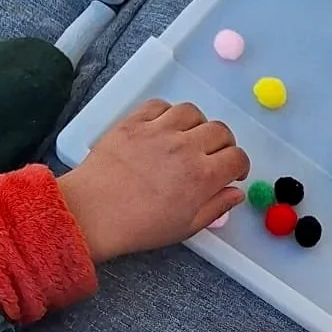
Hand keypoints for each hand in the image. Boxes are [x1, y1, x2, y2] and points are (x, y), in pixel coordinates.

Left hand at [58, 100, 248, 261]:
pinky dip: (168, 113)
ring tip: (189, 139)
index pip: (237, 158)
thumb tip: (235, 193)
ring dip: (198, 125)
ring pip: (193, 112)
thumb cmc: (138, 226)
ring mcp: (158, 130)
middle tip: (213, 157)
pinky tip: (164, 127)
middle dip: (223, 145)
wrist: (92, 213)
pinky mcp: (134, 122)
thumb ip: (215, 207)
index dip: (239, 166)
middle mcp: (185, 147)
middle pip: (220, 131)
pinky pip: (160, 105)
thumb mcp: (185, 227)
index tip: (232, 173)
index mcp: (202, 176)